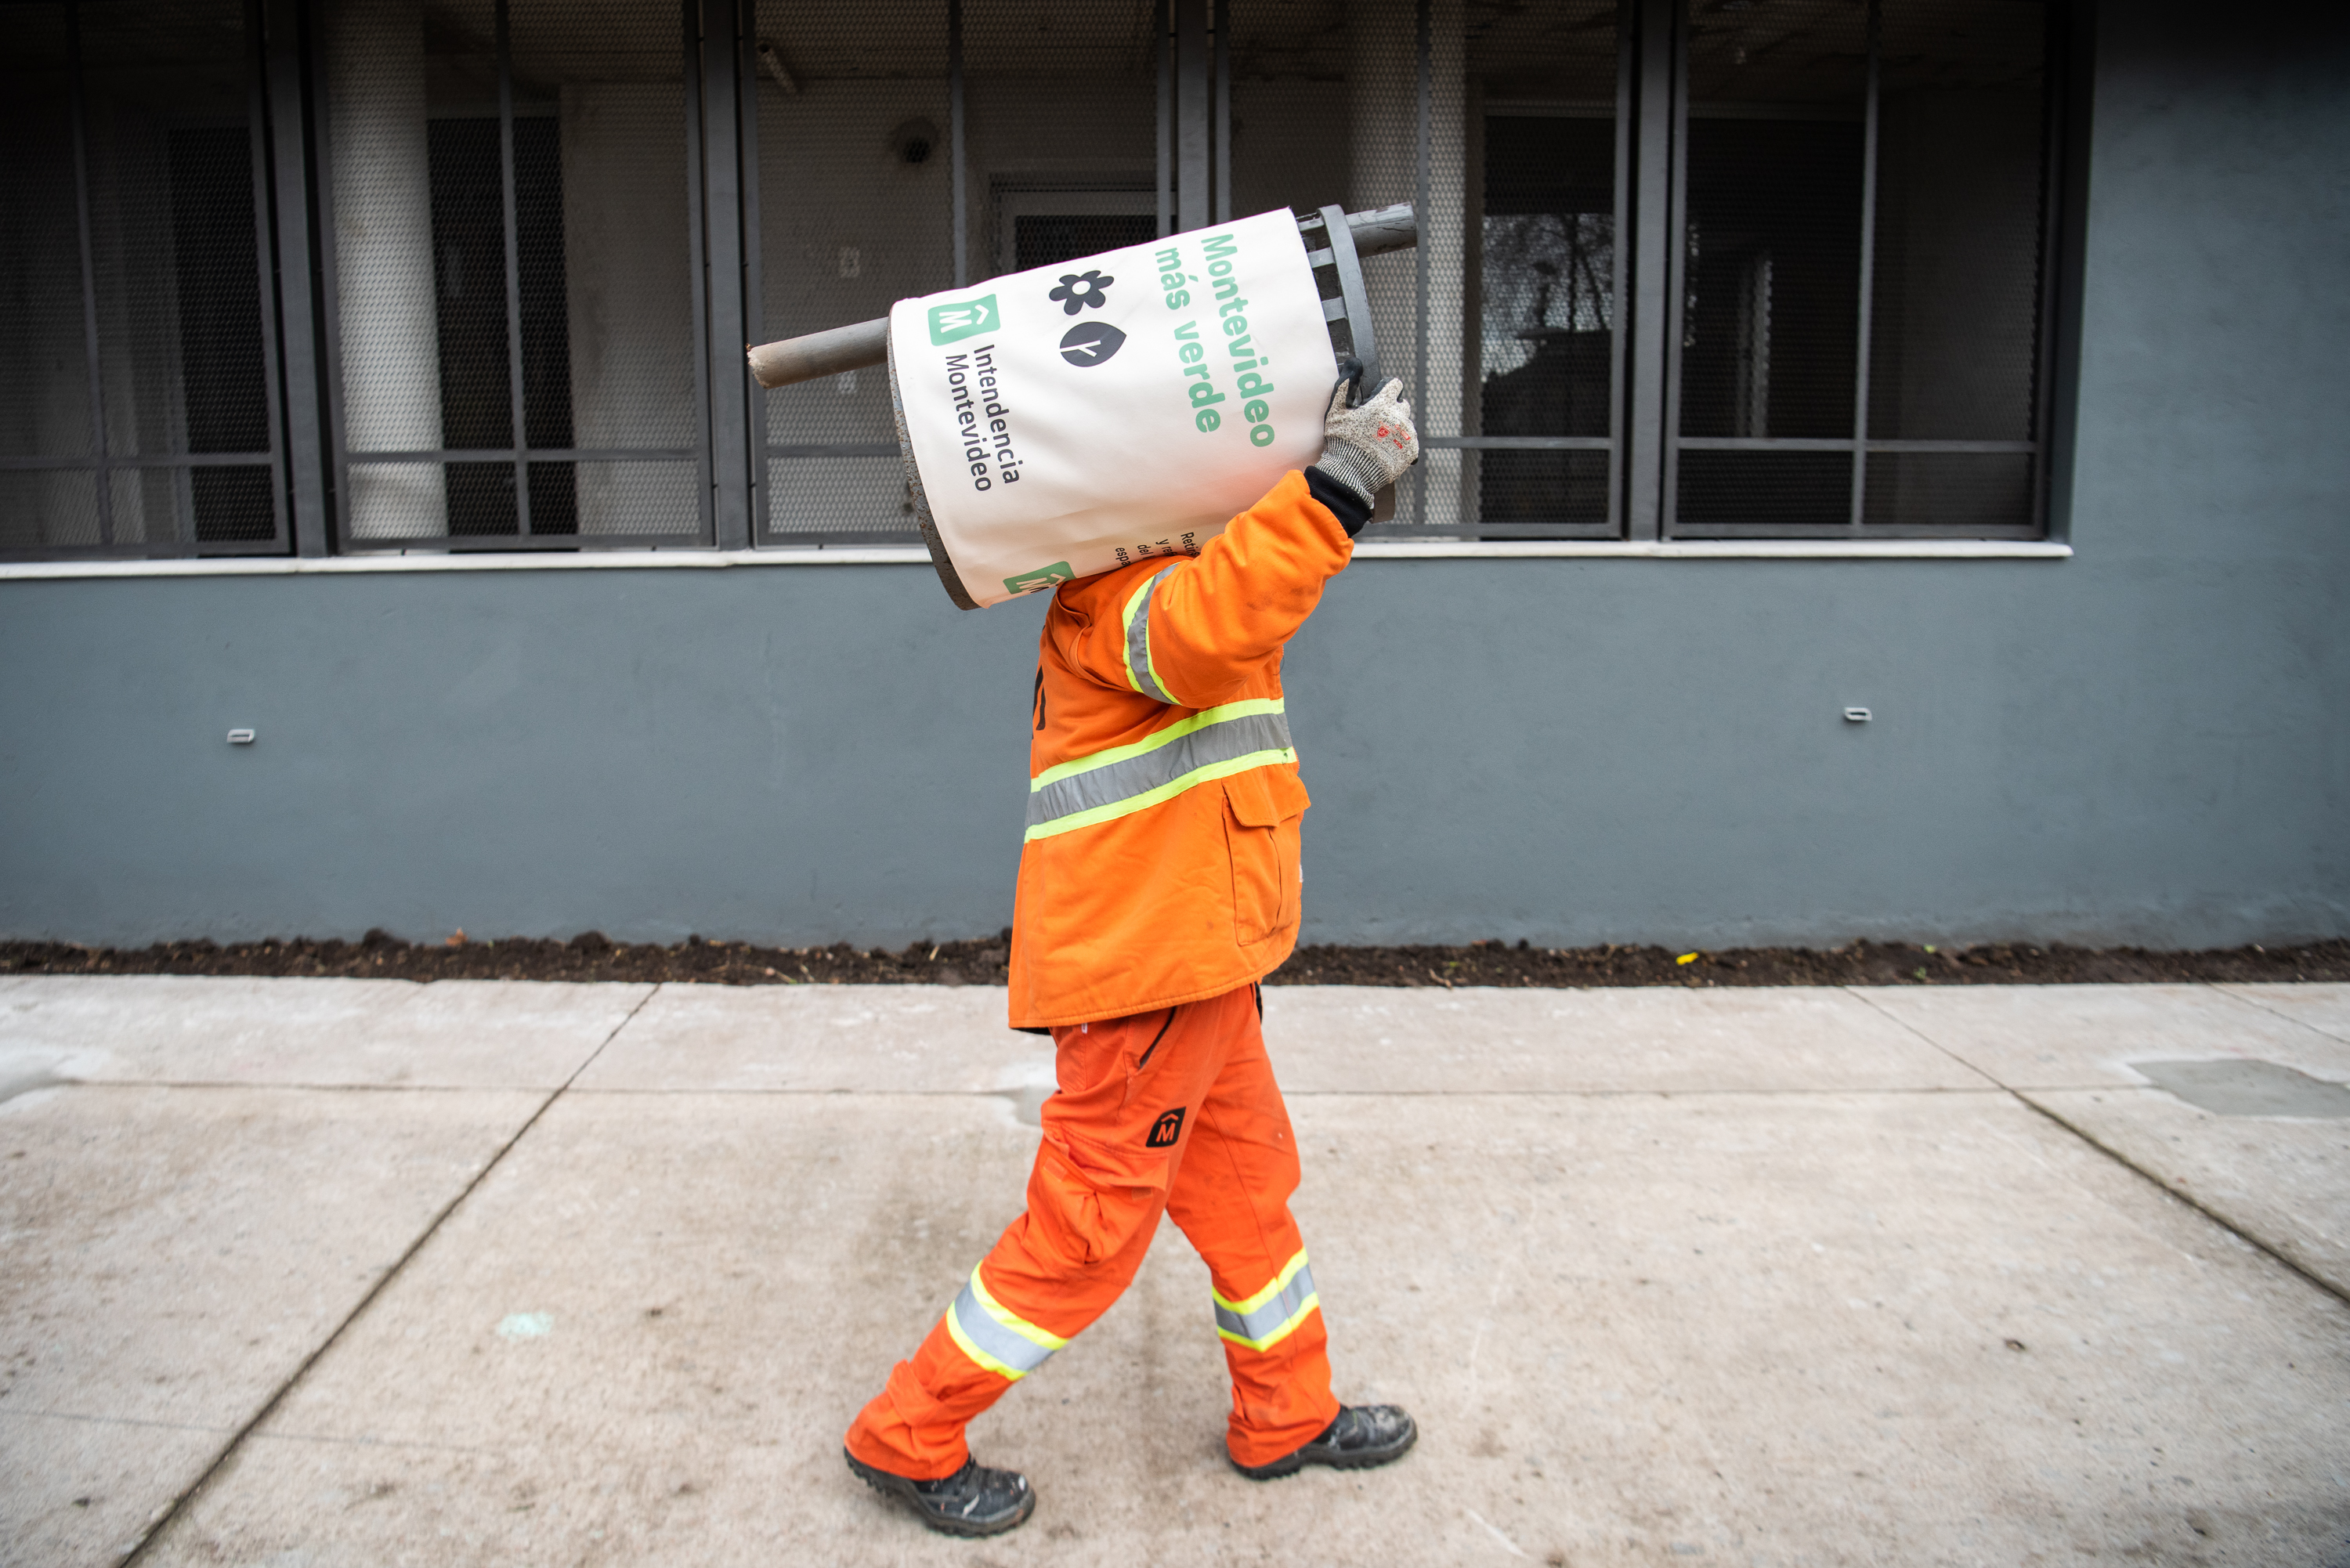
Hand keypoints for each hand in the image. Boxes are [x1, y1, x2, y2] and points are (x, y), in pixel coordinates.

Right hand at [1314, 377, 1418, 506]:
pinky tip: (1388, 450)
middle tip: (1378, 422)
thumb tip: (1354, 363)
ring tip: (1381, 440)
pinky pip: (1411, 442)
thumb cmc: (1341, 442)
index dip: (1387, 389)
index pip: (1395, 385)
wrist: (1351, 474)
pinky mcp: (1411, 452)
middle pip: (1403, 405)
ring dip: (1397, 428)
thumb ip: (1345, 385)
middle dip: (1392, 409)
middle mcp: (1398, 417)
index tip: (1381, 397)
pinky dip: (1402, 444)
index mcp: (1382, 404)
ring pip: (1407, 424)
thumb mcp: (1337, 410)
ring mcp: (1406, 435)